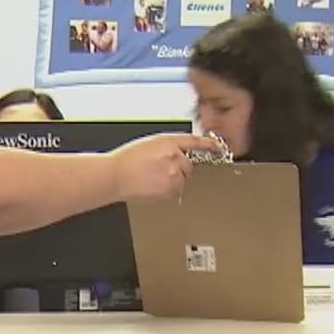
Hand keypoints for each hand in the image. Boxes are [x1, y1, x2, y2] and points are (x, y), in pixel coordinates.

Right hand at [108, 133, 223, 201]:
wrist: (115, 176)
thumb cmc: (126, 161)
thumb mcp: (149, 145)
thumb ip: (168, 148)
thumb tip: (178, 156)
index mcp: (169, 142)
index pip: (195, 142)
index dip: (209, 144)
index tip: (218, 147)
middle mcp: (175, 157)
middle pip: (188, 165)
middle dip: (179, 168)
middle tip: (159, 171)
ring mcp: (174, 175)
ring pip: (182, 179)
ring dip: (173, 180)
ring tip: (152, 179)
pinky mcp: (171, 190)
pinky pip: (176, 191)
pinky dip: (168, 190)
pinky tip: (152, 186)